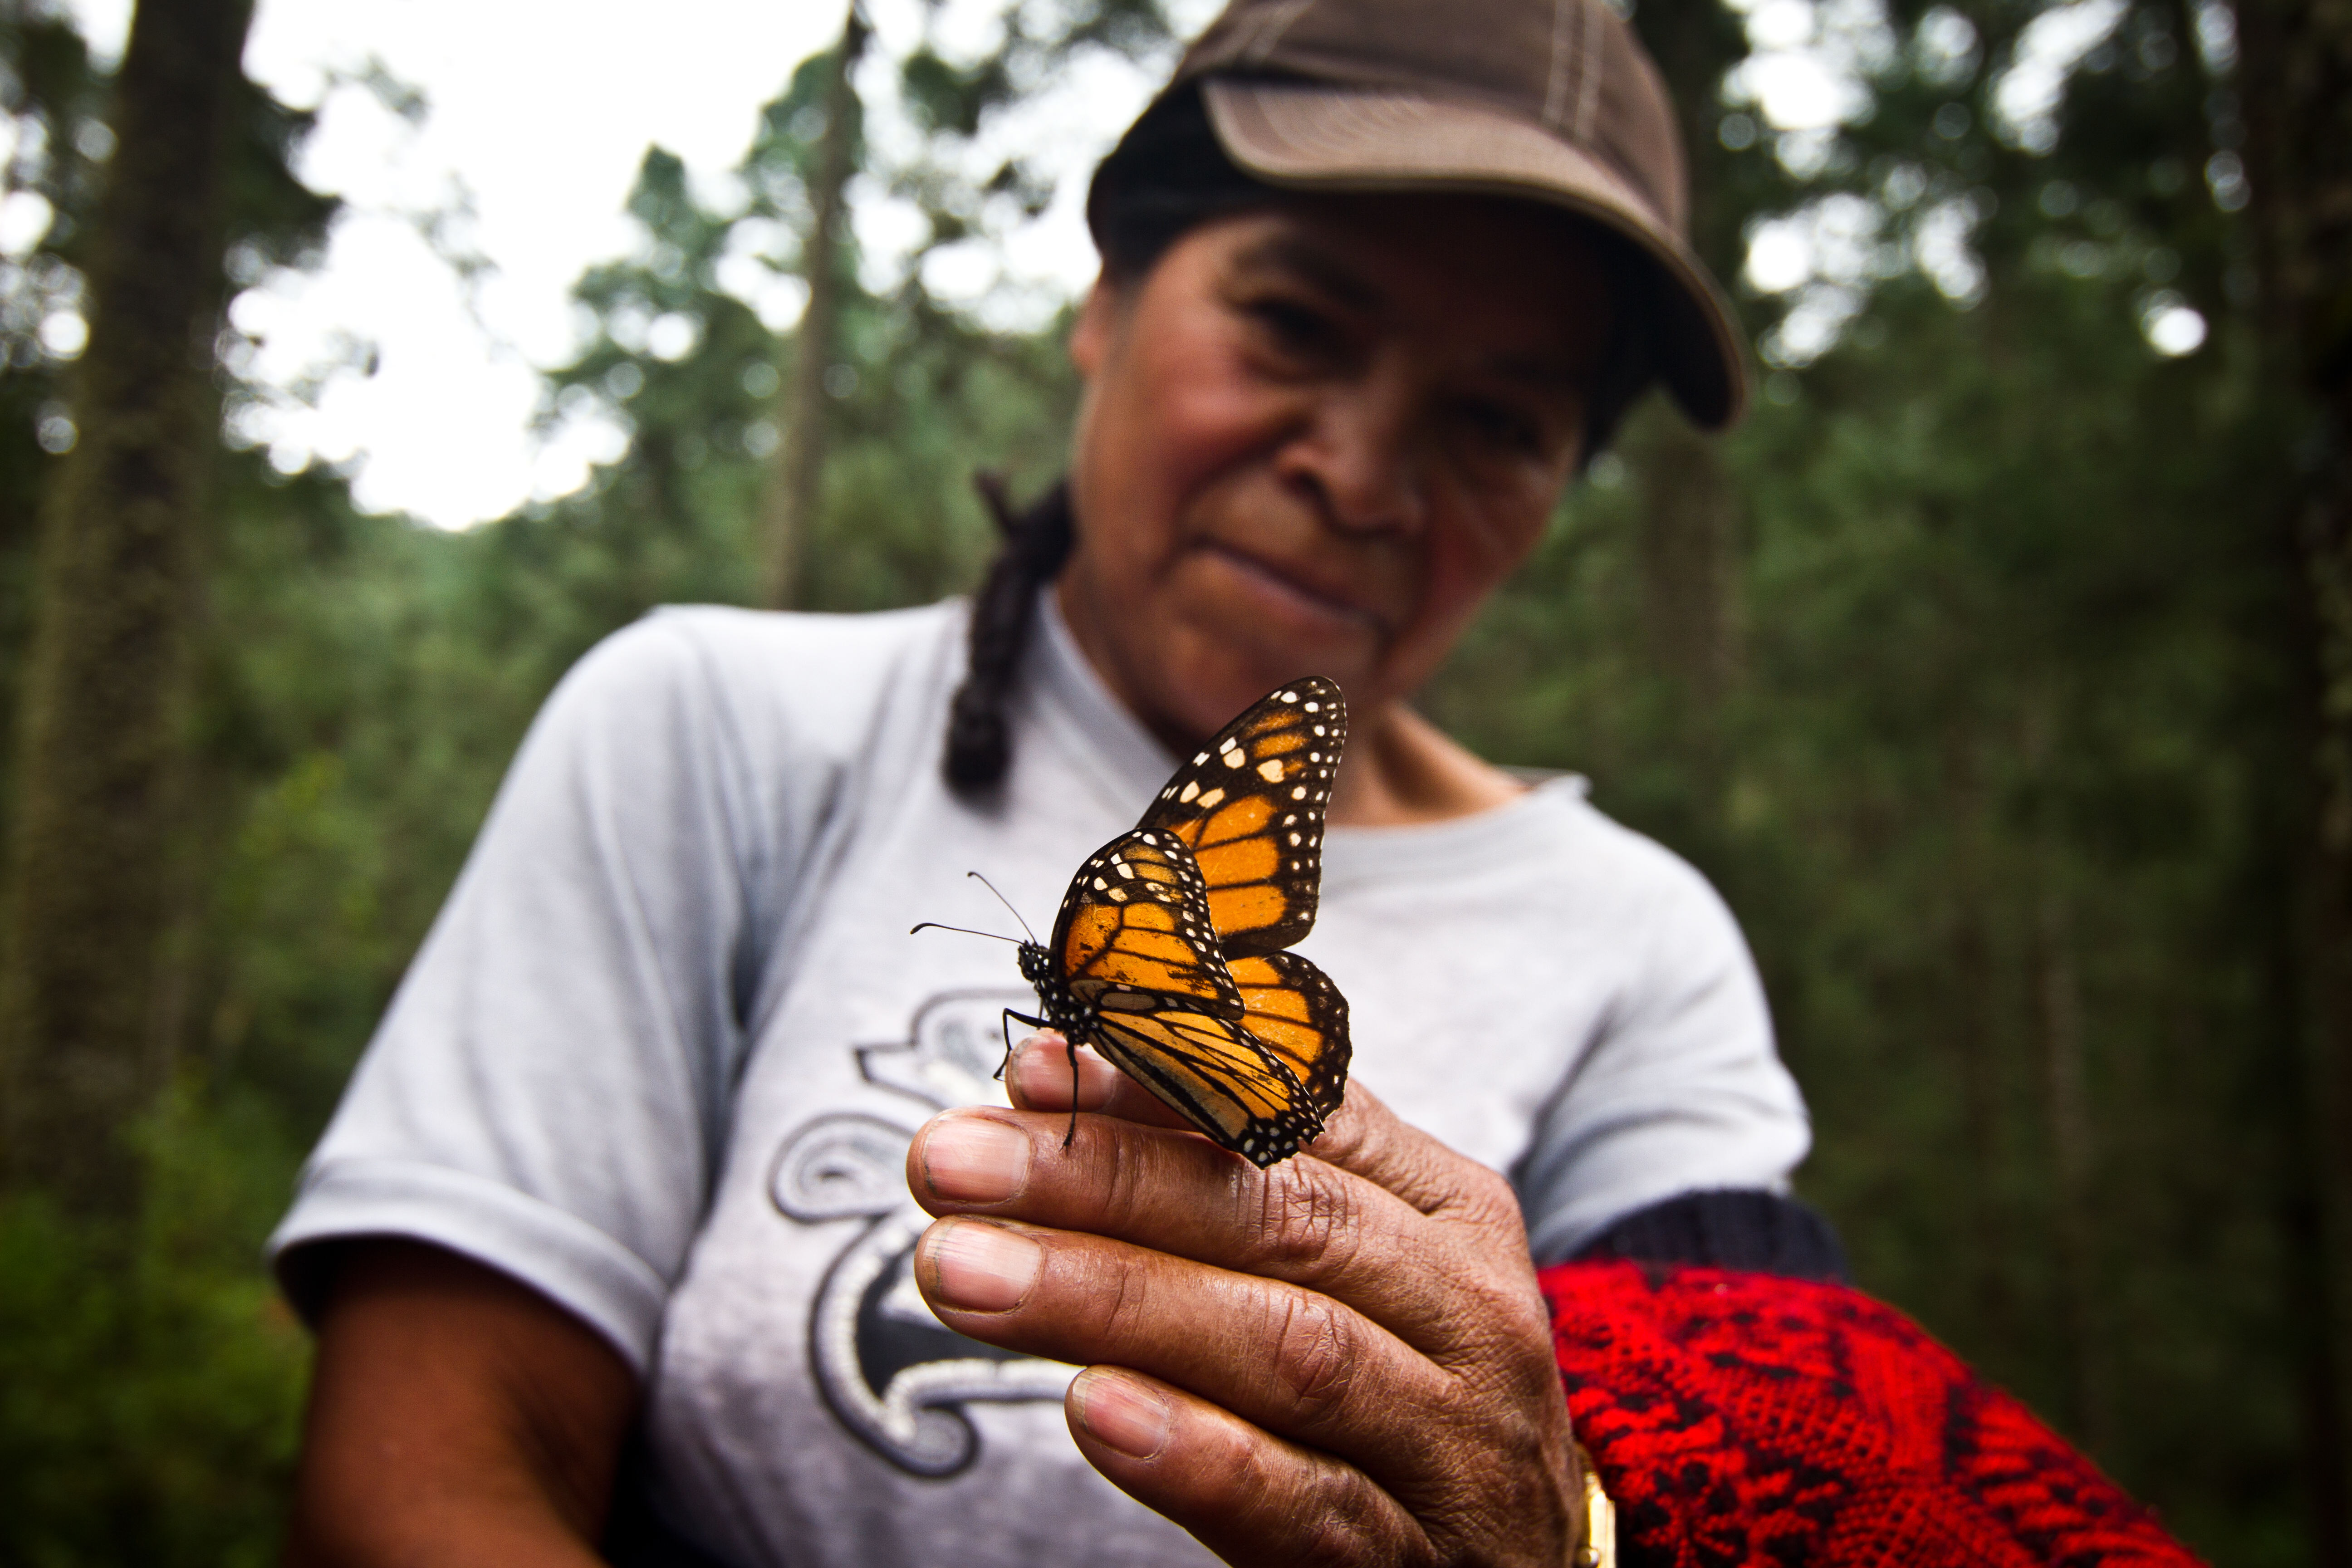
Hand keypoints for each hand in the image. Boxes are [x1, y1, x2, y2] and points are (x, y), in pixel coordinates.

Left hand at [904, 1034, 1585, 1566]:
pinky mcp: (1416, 1564)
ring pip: (1287, 1350)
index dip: (1157, 1086)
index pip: (1298, 1121)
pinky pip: (1307, 1501)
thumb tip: (1050, 1069)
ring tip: (965, 1271)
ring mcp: (1454, 1443)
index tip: (1022, 1071)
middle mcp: (1468, 1311)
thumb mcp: (1348, 1263)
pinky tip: (1093, 1409)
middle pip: (1278, 1223)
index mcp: (1447, 1211)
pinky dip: (1199, 1454)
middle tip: (947, 1165)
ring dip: (1114, 1301)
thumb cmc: (1402, 1385)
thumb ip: (1229, 1171)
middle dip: (1101, 1182)